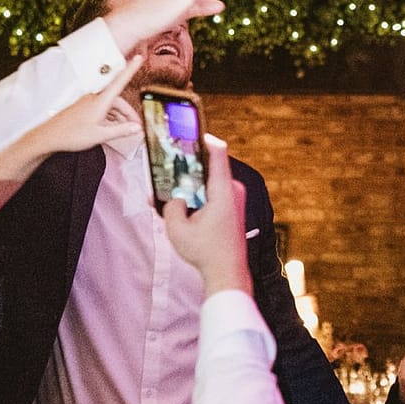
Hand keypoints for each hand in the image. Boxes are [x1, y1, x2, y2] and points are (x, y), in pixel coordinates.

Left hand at [19, 56, 143, 157]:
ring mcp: (88, 103)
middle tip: (136, 126)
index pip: (120, 81)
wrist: (49, 136)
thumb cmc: (72, 135)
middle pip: (118, 101)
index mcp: (100, 101)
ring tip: (125, 130)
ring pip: (110, 106)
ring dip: (120, 117)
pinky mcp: (84, 109)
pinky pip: (102, 110)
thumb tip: (137, 128)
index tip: (139, 58)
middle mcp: (95, 99)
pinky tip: (112, 128)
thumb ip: (121, 130)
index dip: (131, 69)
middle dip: (129, 112)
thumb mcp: (100, 135)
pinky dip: (110, 118)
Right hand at [163, 135, 250, 297]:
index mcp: (223, 190)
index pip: (217, 151)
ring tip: (171, 191)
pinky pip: (213, 192)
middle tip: (169, 164)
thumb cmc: (207, 253)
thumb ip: (170, 207)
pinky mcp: (232, 208)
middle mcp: (233, 191)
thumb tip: (173, 199)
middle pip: (209, 166)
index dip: (203, 137)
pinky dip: (198, 195)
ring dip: (191, 184)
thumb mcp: (177, 230)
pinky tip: (182, 205)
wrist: (227, 273)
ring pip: (209, 181)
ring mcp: (235, 199)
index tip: (189, 130)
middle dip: (188, 166)